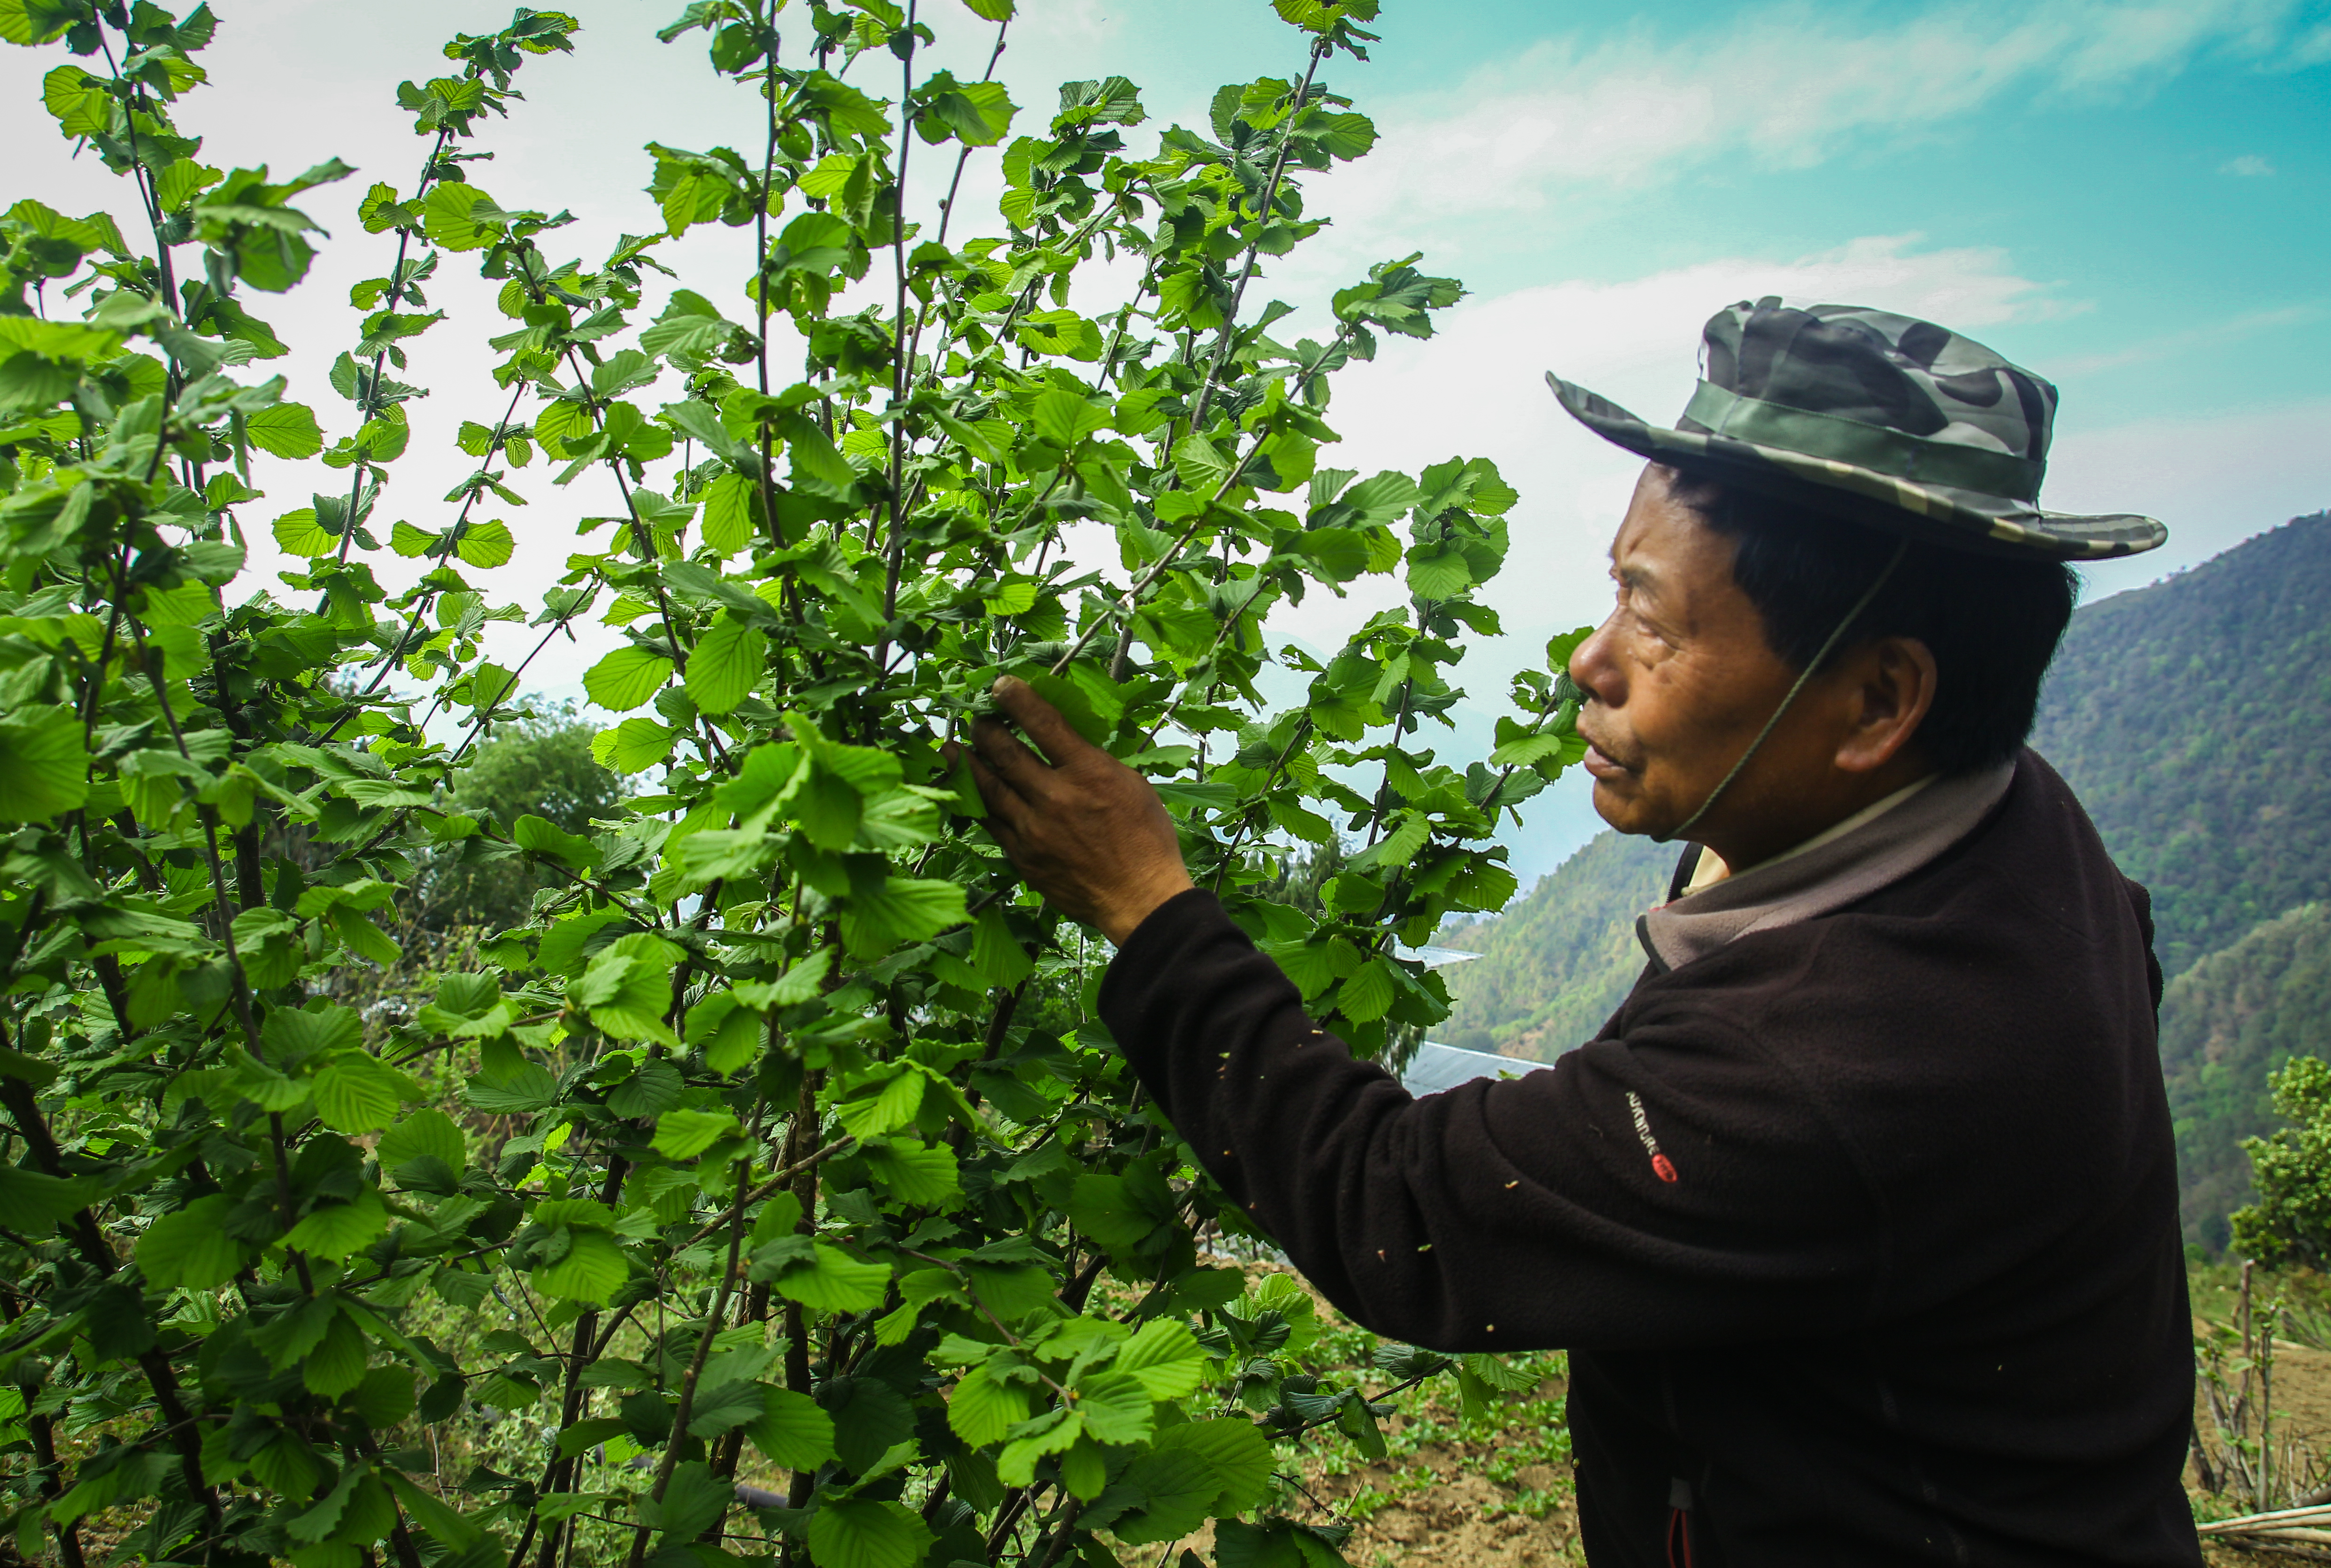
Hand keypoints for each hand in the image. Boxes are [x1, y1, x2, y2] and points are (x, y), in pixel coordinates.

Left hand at [944, 676, 1194, 945]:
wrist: (1139, 898)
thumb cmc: (1145, 839)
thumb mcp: (1131, 784)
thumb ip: (1092, 761)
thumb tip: (1061, 740)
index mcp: (1089, 774)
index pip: (1044, 724)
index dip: (1017, 699)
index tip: (1000, 685)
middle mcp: (1056, 798)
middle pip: (1006, 753)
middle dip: (986, 729)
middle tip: (976, 718)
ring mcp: (1034, 830)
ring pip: (990, 788)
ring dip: (967, 764)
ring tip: (951, 747)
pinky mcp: (1024, 857)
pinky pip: (992, 824)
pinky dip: (978, 803)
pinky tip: (968, 791)